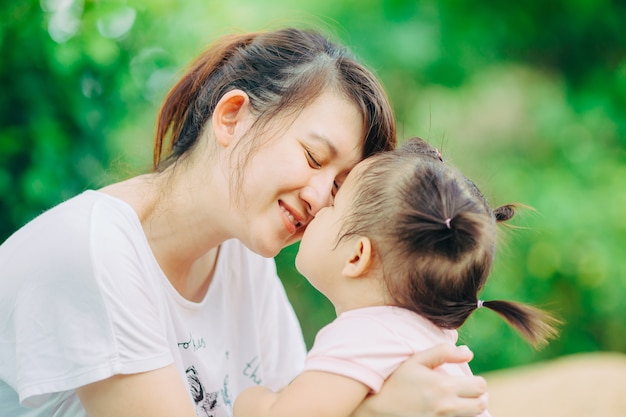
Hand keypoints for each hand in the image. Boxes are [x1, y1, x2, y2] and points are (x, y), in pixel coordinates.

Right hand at [352, 344, 487, 416]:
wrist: (379, 408)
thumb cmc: (397, 381)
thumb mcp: (416, 360)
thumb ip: (443, 352)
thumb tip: (468, 352)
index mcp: (443, 386)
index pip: (480, 387)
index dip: (477, 382)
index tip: (468, 380)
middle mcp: (446, 407)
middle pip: (481, 404)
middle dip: (478, 396)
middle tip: (467, 391)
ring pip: (473, 416)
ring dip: (470, 408)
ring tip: (457, 401)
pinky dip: (459, 416)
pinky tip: (447, 409)